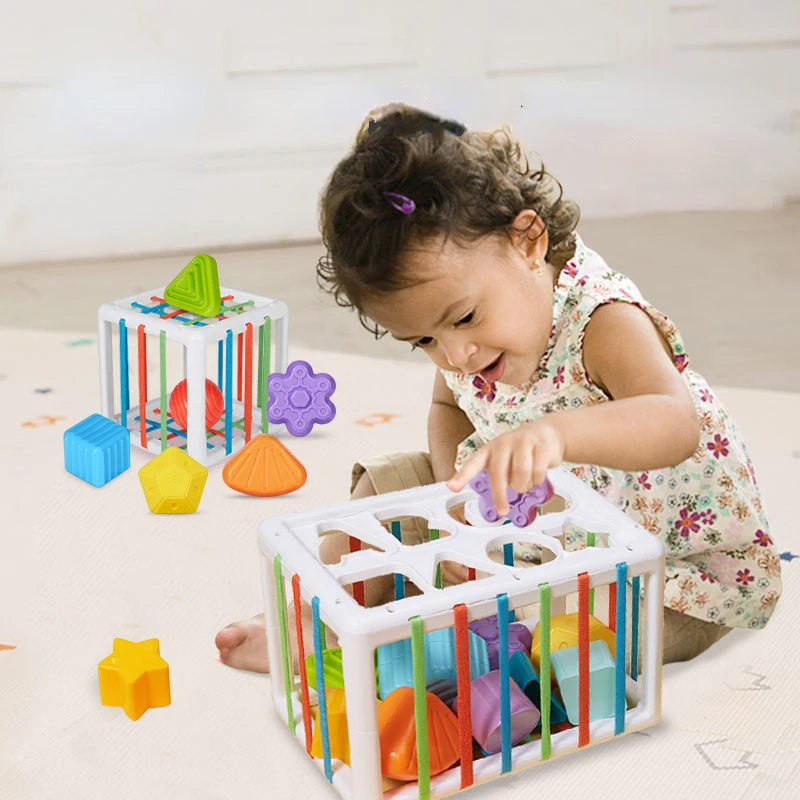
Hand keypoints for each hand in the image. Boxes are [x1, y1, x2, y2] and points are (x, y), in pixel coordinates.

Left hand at [446, 420, 564, 515]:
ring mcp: (522, 442)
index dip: (462, 476)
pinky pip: (537, 471)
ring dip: (523, 486)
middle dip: (499, 495)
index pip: (473, 463)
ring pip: (520, 473)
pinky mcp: (540, 445)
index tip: (452, 487)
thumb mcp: (505, 459)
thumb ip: (499, 476)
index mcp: (490, 449)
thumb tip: (497, 501)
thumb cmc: (522, 451)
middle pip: (498, 472)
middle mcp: (504, 444)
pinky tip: (537, 477)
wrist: (548, 432)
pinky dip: (537, 480)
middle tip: (502, 510)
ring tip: (525, 485)